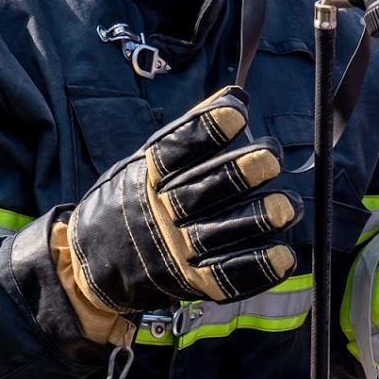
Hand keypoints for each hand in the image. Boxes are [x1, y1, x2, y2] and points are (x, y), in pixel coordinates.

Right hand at [59, 87, 300, 325]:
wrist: (90, 264)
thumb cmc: (133, 198)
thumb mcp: (147, 161)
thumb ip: (193, 132)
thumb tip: (237, 96)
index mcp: (147, 178)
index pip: (174, 151)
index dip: (205, 131)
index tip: (237, 112)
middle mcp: (159, 214)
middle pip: (201, 193)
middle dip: (239, 174)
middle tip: (273, 158)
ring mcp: (174, 251)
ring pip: (217, 235)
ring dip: (256, 220)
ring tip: (288, 206)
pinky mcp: (189, 282)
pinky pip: (224, 278)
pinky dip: (256, 268)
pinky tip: (284, 256)